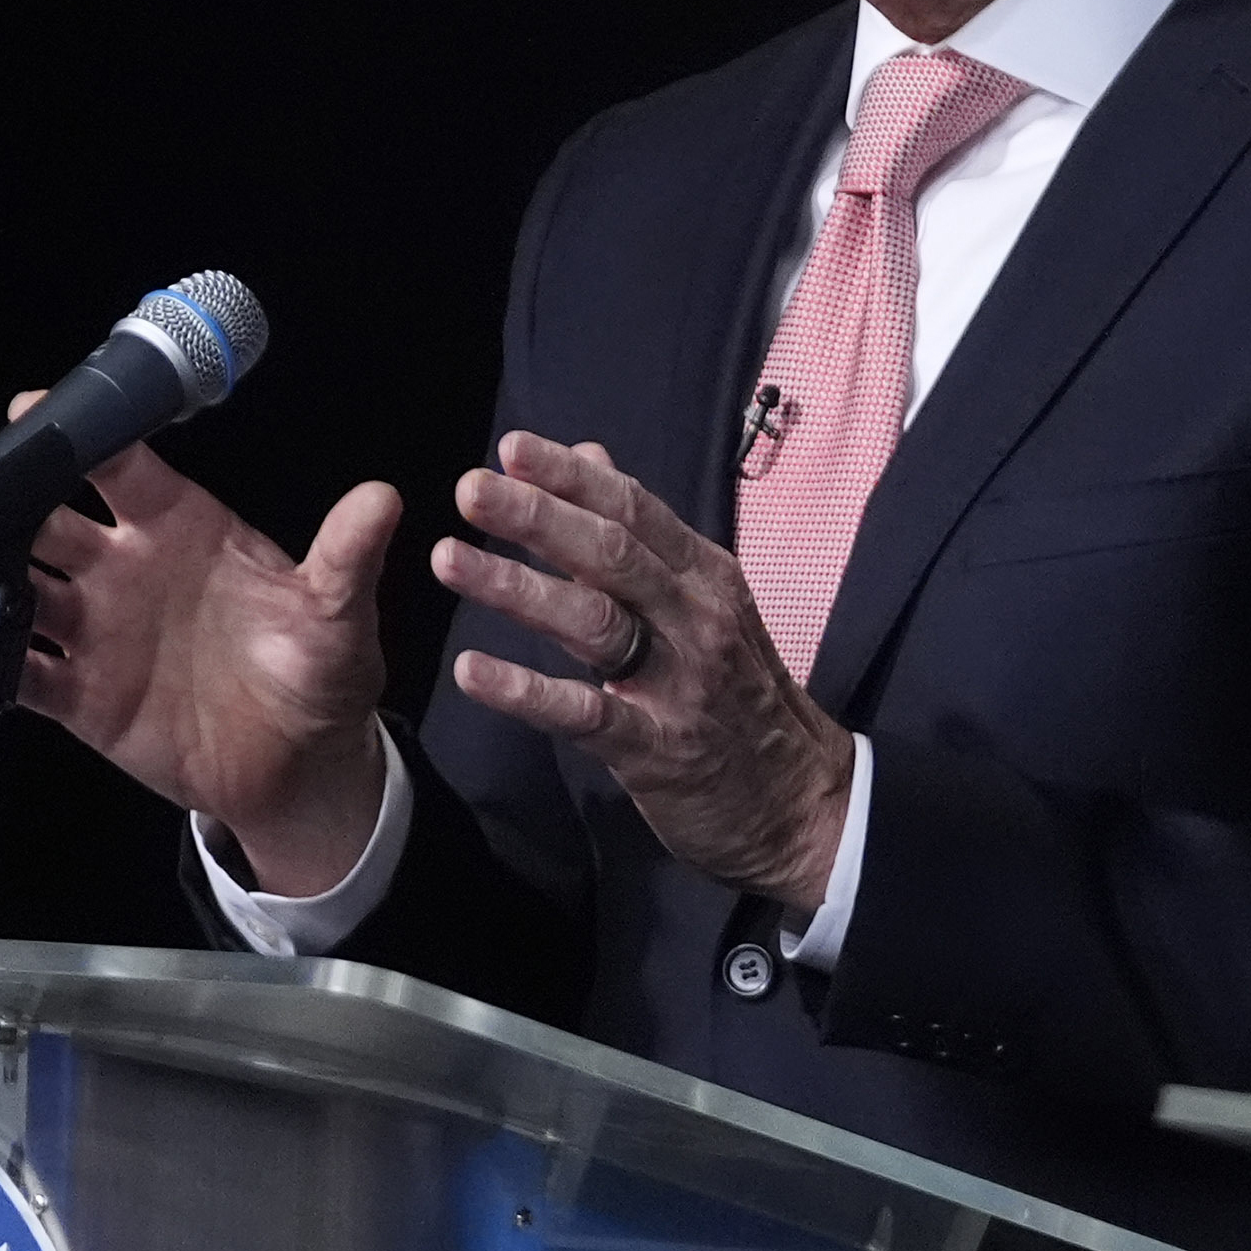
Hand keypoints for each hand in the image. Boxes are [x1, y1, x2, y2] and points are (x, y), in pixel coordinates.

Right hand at [2, 400, 400, 899]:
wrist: (302, 769)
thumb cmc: (320, 675)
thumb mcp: (338, 614)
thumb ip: (346, 557)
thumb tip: (384, 499)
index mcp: (181, 526)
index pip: (118, 464)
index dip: (79, 433)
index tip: (36, 409)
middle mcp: (126, 568)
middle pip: (48, 516)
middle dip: (8, 496)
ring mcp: (97, 630)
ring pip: (21, 585)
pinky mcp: (81, 697)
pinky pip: (22, 672)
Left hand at [432, 430, 852, 911]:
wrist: (802, 802)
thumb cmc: (739, 692)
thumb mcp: (706, 600)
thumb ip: (641, 530)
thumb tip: (588, 455)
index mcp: (704, 575)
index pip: (633, 509)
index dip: (570, 477)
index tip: (510, 447)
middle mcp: (696, 618)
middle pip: (610, 554)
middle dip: (537, 517)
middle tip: (469, 489)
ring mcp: (679, 684)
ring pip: (593, 621)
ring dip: (516, 588)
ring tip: (448, 559)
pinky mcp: (658, 749)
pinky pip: (584, 713)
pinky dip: (525, 692)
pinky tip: (471, 671)